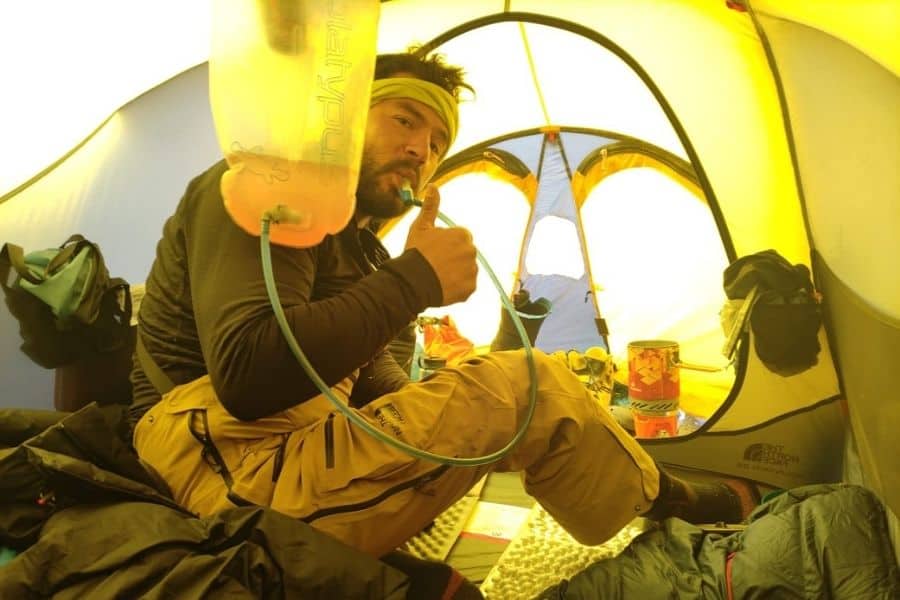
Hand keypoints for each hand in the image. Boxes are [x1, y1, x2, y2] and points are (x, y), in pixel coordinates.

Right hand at [404, 185, 477, 304]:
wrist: (413, 282)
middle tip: (434, 265)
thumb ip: (430, 207)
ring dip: (455, 273)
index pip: (458, 239)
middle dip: (452, 259)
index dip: (445, 245)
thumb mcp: (421, 227)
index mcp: (463, 234)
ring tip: (437, 277)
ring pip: (465, 271)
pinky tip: (442, 287)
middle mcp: (472, 251)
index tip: (433, 252)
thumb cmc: (416, 252)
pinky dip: (456, 288)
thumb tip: (433, 186)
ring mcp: (472, 271)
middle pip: (463, 255)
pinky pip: (465, 287)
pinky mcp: (471, 288)